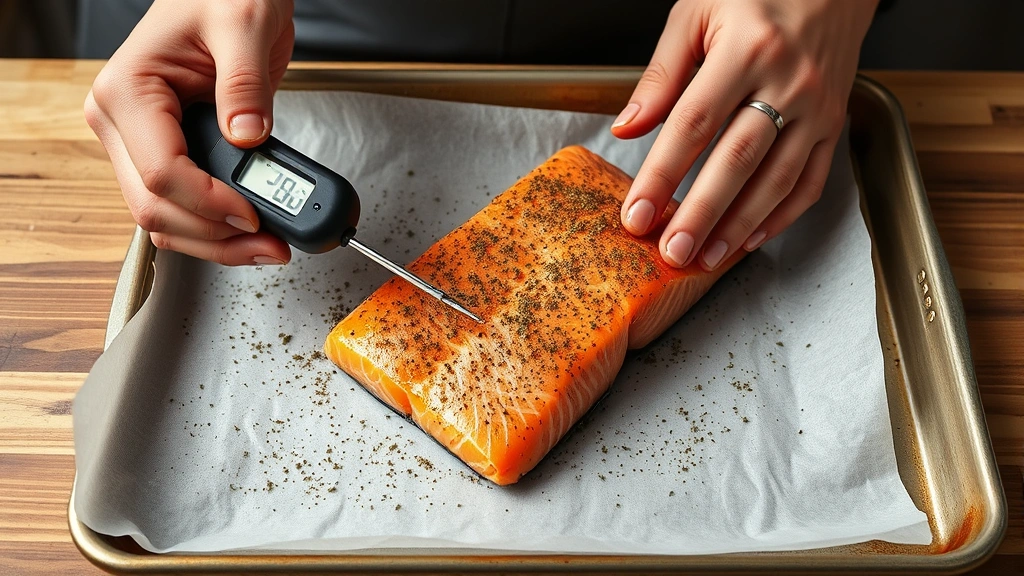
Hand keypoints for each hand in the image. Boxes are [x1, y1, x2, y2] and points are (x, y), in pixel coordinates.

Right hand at [85, 0, 294, 264]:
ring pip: (165, 219)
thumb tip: (247, 136)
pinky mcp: (166, 154)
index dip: (211, 204)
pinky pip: (182, 207)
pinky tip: (251, 230)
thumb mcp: (244, 25)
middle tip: (271, 244)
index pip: (162, 173)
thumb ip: (245, 83)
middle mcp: (123, 122)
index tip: (255, 214)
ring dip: (215, 242)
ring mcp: (140, 143)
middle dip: (215, 237)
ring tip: (268, 243)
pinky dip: (215, 227)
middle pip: (156, 209)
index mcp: (128, 91)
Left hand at [614, 0, 876, 269]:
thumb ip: (661, 75)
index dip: (662, 174)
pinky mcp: (834, 123)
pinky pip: (811, 180)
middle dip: (701, 214)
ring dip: (739, 226)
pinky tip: (751, 238)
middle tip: (673, 251)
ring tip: (706, 257)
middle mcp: (788, 81)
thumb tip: (626, 128)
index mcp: (745, 49)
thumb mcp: (697, 12)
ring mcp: (817, 106)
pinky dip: (782, 216)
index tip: (637, 213)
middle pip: (737, 160)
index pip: (692, 124)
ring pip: (777, 179)